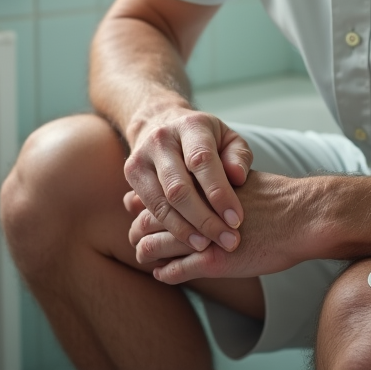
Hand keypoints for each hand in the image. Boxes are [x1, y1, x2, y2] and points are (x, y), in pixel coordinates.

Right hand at [123, 108, 252, 253]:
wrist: (161, 124)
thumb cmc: (206, 139)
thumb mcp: (229, 140)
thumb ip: (238, 157)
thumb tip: (238, 178)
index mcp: (190, 126)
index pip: (202, 161)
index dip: (219, 193)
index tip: (236, 220)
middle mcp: (161, 139)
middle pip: (179, 187)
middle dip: (204, 219)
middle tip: (228, 241)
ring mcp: (141, 157)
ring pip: (161, 202)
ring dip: (185, 230)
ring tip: (207, 246)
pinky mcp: (131, 174)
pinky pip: (149, 208)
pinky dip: (169, 227)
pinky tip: (188, 240)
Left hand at [126, 172, 308, 283]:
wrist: (300, 216)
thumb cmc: (274, 198)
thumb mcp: (237, 178)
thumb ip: (212, 181)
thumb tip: (196, 181)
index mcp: (199, 185)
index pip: (157, 193)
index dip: (142, 203)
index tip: (135, 208)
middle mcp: (195, 208)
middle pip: (148, 219)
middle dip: (138, 229)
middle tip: (135, 236)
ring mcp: (202, 237)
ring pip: (154, 246)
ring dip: (145, 252)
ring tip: (145, 256)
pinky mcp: (212, 262)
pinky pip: (176, 271)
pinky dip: (165, 273)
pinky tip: (163, 273)